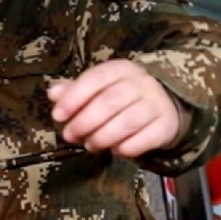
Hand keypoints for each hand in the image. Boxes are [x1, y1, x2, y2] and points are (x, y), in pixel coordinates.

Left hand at [46, 59, 182, 157]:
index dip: (74, 98)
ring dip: (103, 137)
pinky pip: (146, 138)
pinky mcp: (167, 124)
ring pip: (127, 122)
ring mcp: (157, 103)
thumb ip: (73, 91)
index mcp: (120, 69)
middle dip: (85, 122)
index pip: (95, 79)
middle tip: (70, 136)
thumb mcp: (97, 89)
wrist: (163, 105)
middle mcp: (141, 82)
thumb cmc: (121, 97)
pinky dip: (127, 147)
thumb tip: (53, 94)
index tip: (58, 116)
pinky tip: (116, 150)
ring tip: (91, 145)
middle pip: (110, 101)